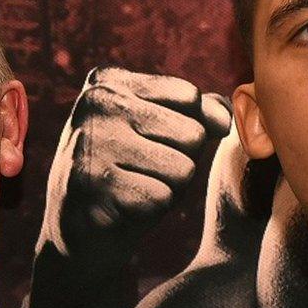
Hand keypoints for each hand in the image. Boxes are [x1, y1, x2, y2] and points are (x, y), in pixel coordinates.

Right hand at [37, 68, 229, 273]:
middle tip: (141, 171)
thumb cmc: (130, 172)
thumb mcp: (161, 131)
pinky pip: (160, 198)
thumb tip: (225, 117)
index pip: (189, 97)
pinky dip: (149, 209)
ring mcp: (91, 141)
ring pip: (182, 169)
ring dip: (167, 188)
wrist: (81, 227)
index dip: (186, 130)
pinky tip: (121, 205)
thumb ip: (199, 112)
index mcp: (111, 80)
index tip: (152, 143)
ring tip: (134, 187)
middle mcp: (98, 102)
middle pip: (192, 134)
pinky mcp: (92, 184)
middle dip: (179, 161)